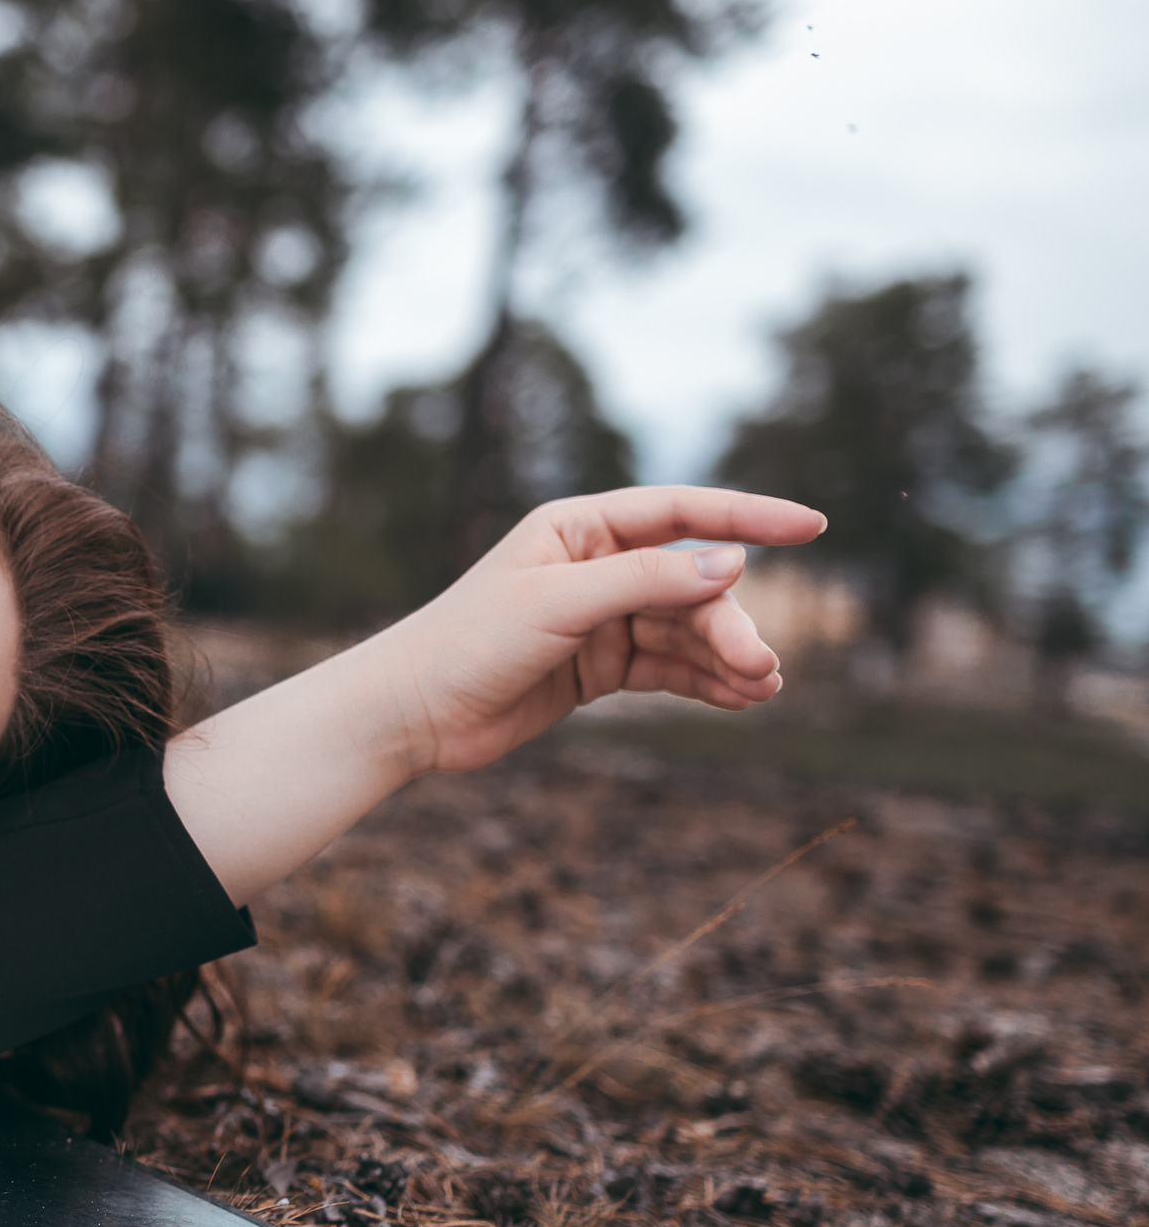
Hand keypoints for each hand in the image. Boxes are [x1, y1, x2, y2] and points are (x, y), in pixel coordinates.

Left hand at [166, 486, 825, 907]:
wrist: (412, 714)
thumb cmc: (468, 642)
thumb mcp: (559, 605)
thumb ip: (646, 582)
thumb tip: (734, 565)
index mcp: (578, 528)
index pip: (682, 512)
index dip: (750, 515)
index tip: (814, 526)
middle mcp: (593, 566)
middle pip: (690, 584)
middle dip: (729, 622)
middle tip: (761, 666)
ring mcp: (597, 618)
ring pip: (684, 629)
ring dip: (726, 656)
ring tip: (762, 688)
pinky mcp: (596, 667)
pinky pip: (667, 667)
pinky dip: (703, 682)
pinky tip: (742, 699)